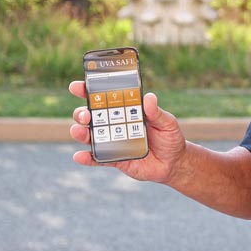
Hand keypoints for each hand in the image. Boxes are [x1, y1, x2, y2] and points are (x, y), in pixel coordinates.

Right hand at [68, 80, 186, 183]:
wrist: (173, 163)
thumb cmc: (169, 138)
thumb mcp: (167, 123)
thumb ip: (156, 112)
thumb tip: (149, 97)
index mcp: (125, 110)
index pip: (104, 97)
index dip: (88, 90)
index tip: (77, 87)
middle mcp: (114, 124)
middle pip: (91, 116)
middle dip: (82, 113)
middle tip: (86, 114)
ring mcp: (112, 141)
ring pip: (90, 136)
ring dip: (80, 132)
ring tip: (79, 131)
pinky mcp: (113, 159)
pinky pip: (97, 158)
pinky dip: (86, 158)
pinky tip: (79, 156)